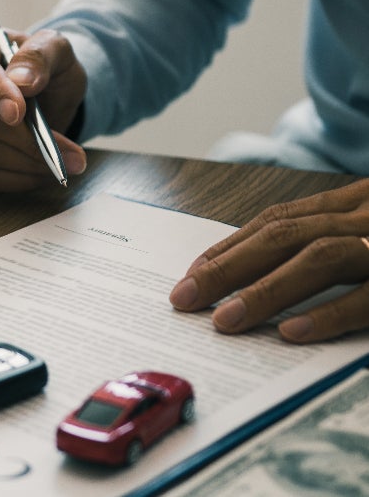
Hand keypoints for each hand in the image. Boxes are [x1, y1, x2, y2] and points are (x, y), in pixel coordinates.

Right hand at [0, 28, 87, 191]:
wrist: (38, 91)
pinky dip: (13, 180)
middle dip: (27, 140)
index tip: (20, 113)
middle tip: (65, 154)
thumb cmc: (41, 67)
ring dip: (25, 163)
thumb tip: (22, 82)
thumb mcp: (54, 49)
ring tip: (59, 165)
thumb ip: (40, 55)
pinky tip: (38, 175)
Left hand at [169, 180, 368, 342]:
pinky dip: (327, 313)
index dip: (230, 248)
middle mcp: (365, 219)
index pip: (278, 221)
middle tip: (186, 299)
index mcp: (352, 205)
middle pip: (285, 235)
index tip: (190, 277)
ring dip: (266, 289)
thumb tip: (253, 279)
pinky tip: (290, 332)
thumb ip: (324, 242)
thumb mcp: (368, 230)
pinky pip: (366, 298)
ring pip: (320, 256)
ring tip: (224, 320)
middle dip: (229, 267)